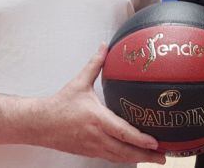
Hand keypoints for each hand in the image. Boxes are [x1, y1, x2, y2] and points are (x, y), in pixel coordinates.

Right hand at [36, 44, 166, 163]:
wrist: (40, 123)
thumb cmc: (60, 104)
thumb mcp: (79, 82)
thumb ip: (95, 64)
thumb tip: (105, 46)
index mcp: (96, 118)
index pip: (122, 131)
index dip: (140, 139)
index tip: (155, 142)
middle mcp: (96, 136)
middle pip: (125, 151)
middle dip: (146, 155)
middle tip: (164, 157)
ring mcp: (93, 147)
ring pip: (119, 157)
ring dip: (138, 159)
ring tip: (156, 159)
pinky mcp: (89, 152)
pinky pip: (111, 157)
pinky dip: (125, 158)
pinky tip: (135, 156)